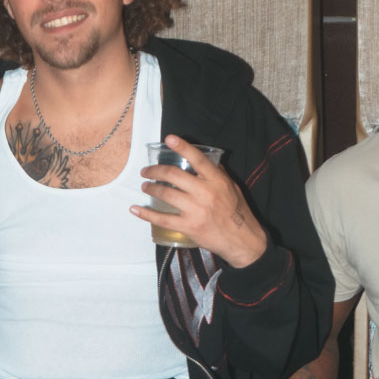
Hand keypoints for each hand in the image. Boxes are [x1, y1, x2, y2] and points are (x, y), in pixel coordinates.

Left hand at [132, 135, 267, 267]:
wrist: (242, 240)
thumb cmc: (237, 212)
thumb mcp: (231, 187)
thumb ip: (217, 174)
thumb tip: (201, 161)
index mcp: (217, 181)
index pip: (198, 159)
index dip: (183, 147)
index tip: (169, 138)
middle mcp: (205, 193)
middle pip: (174, 175)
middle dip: (155, 171)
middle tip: (146, 171)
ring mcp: (195, 210)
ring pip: (166, 194)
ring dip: (151, 188)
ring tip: (145, 186)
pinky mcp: (188, 227)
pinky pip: (162, 219)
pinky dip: (146, 214)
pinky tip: (135, 209)